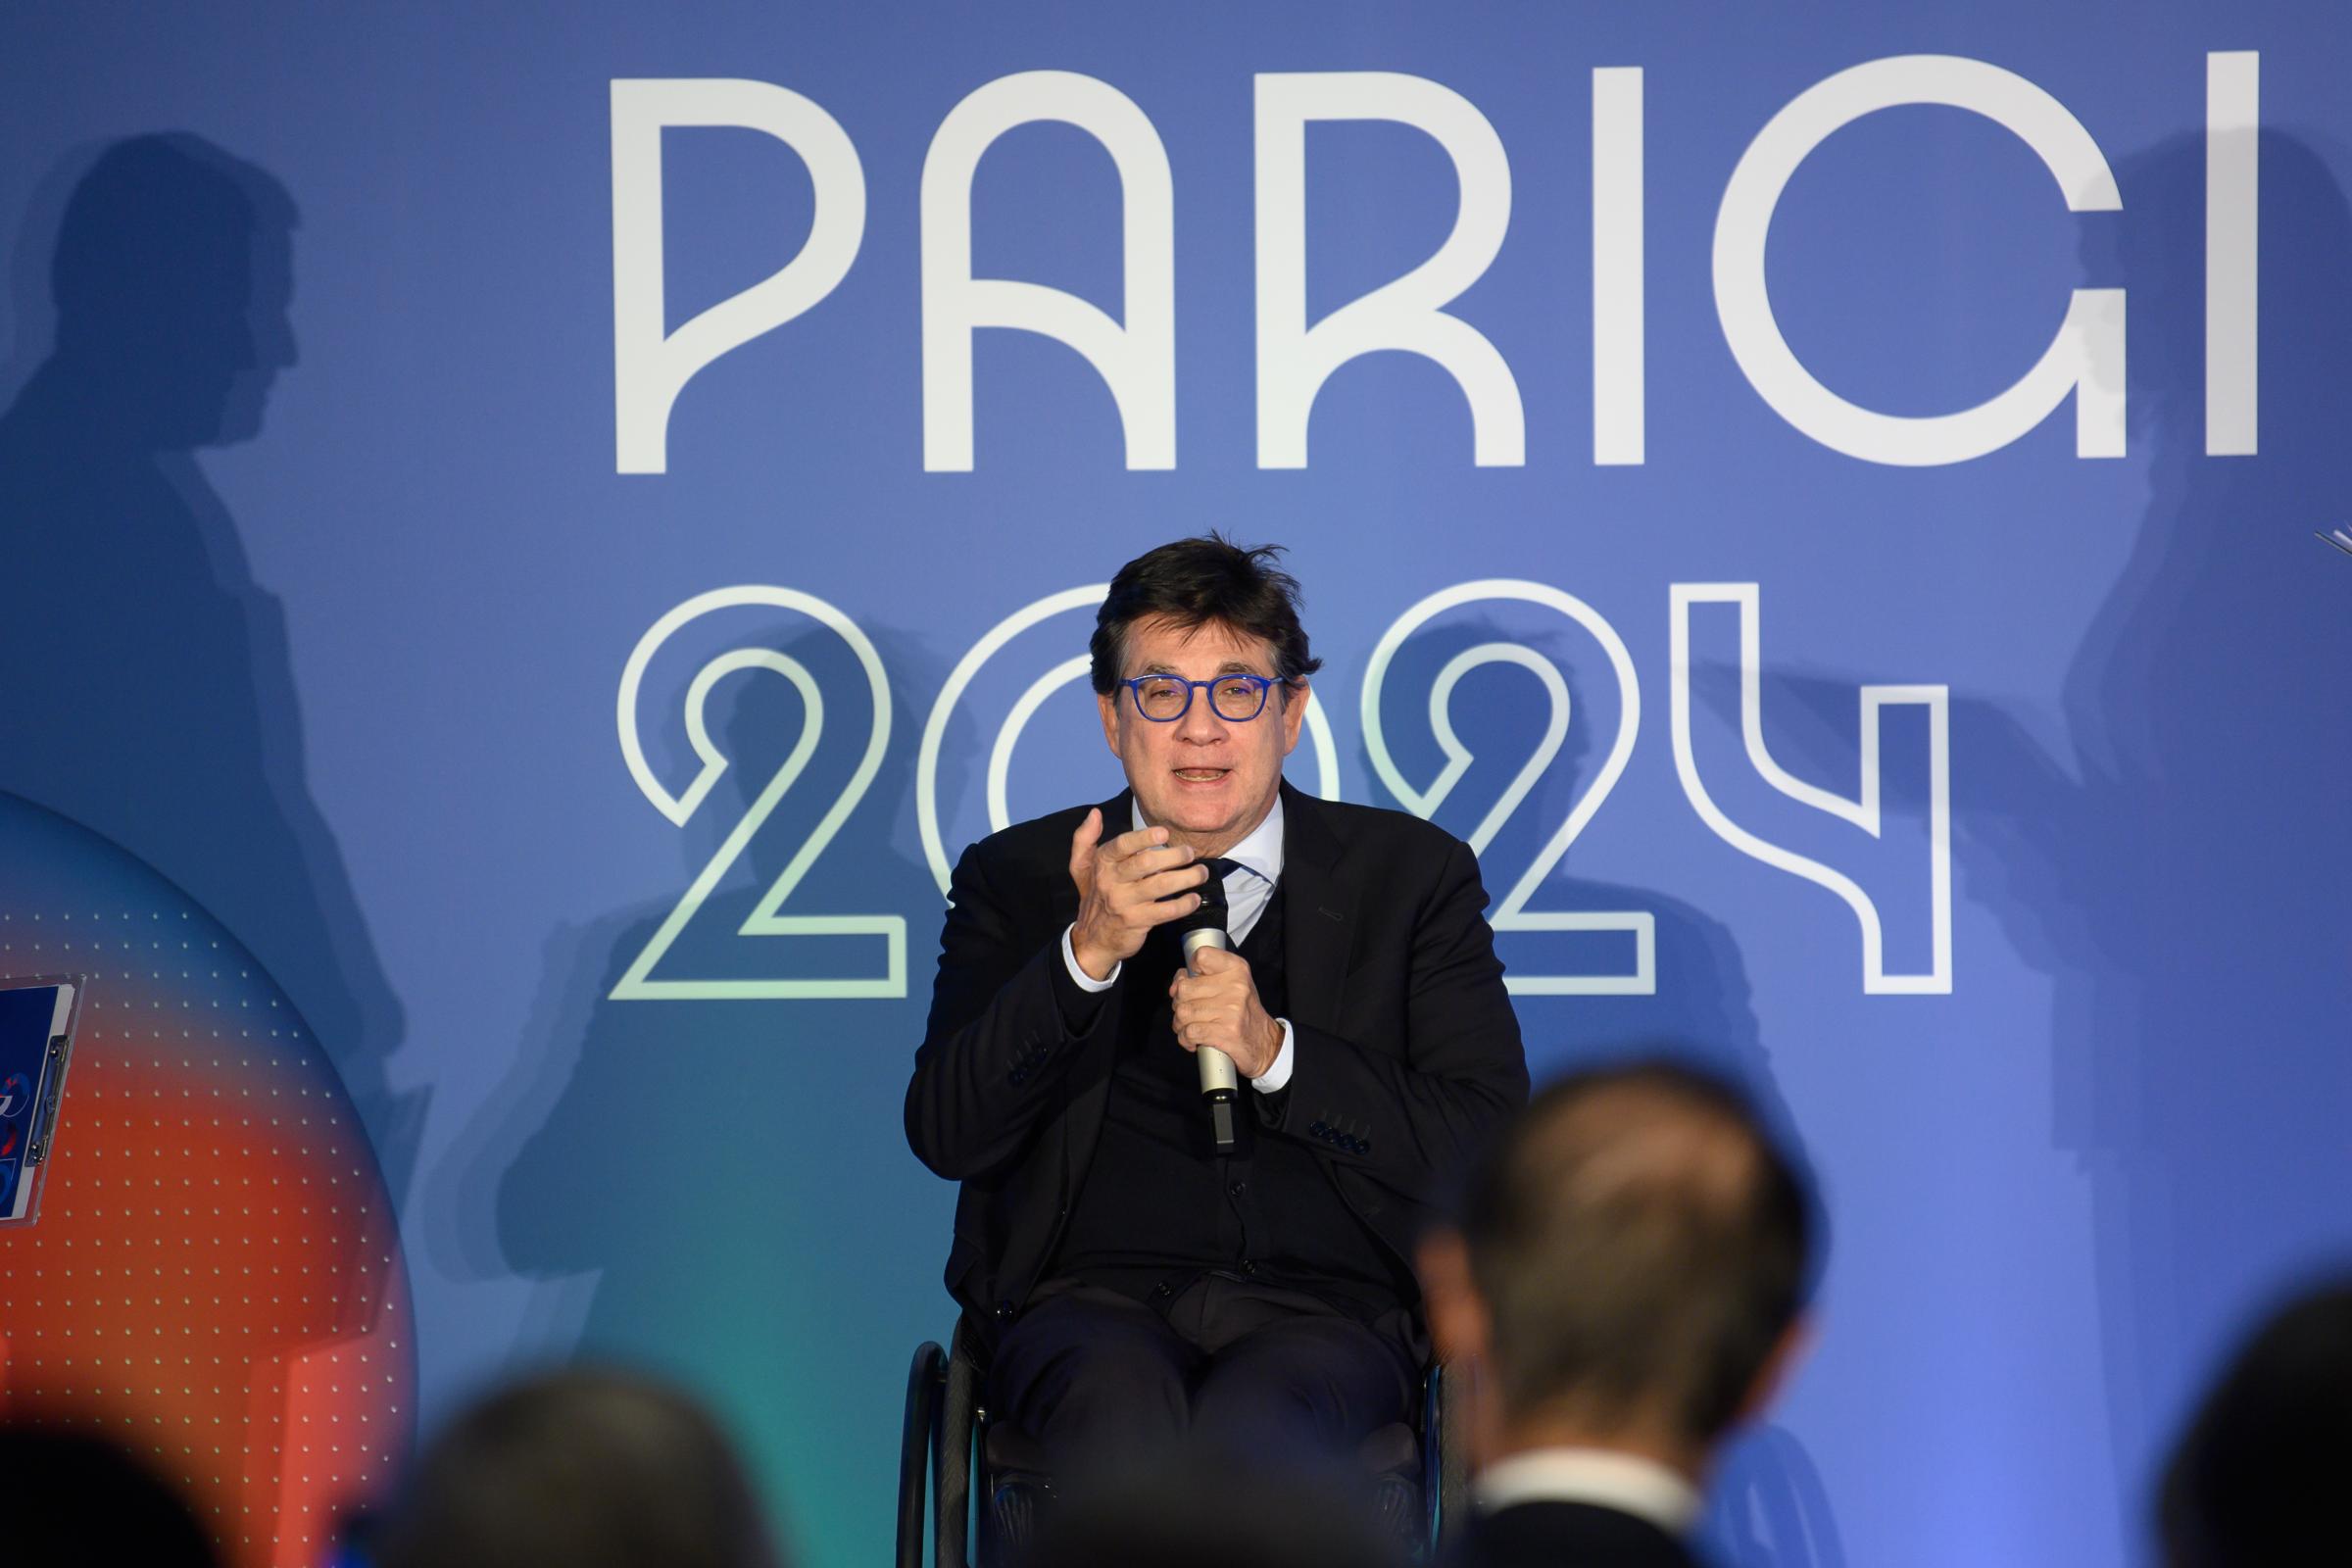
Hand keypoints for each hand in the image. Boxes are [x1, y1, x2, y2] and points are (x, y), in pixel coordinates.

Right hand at [1067, 809, 1208, 979]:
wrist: (1092, 939)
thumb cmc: (1094, 896)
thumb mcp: (1081, 867)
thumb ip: (1084, 838)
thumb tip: (1094, 814)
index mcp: (1102, 863)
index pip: (1123, 845)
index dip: (1144, 837)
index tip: (1165, 833)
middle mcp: (1111, 881)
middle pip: (1147, 862)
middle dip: (1175, 855)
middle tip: (1190, 853)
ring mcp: (1125, 902)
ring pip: (1161, 885)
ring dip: (1187, 877)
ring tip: (1201, 873)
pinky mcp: (1137, 922)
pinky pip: (1166, 911)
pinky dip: (1184, 904)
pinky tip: (1194, 898)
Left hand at [1169, 946, 1283, 1078]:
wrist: (1265, 1041)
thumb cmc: (1242, 1011)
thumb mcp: (1231, 984)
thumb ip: (1201, 977)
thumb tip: (1174, 987)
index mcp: (1236, 969)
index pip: (1202, 956)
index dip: (1190, 969)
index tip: (1193, 980)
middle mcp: (1235, 986)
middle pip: (1184, 988)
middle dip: (1179, 1003)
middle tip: (1190, 1010)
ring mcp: (1231, 1010)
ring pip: (1183, 1012)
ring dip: (1180, 1023)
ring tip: (1190, 1026)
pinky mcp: (1226, 1032)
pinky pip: (1189, 1032)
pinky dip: (1185, 1038)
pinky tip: (1193, 1039)